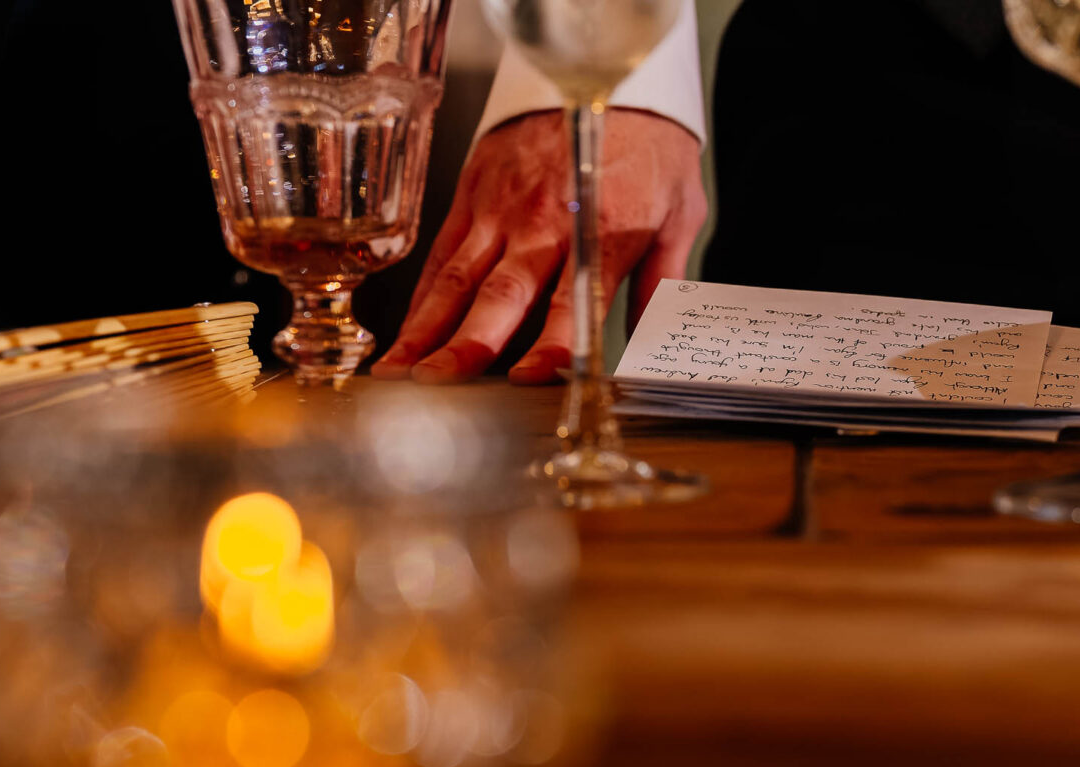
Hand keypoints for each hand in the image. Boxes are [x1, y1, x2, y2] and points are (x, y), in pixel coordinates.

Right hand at [372, 108, 706, 383]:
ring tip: (398, 371)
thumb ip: (663, 281)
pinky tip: (406, 333)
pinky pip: (443, 253)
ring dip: (426, 329)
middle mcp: (545, 223)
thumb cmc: (649, 142)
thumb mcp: (681, 210)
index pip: (573, 301)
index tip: (530, 379)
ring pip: (458, 279)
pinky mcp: (474, 194)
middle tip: (439, 384)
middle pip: (501, 294)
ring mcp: (501, 209)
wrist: (607, 68)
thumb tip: (652, 342)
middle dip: (467, 344)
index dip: (552, 344)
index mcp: (602, 230)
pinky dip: (423, 297)